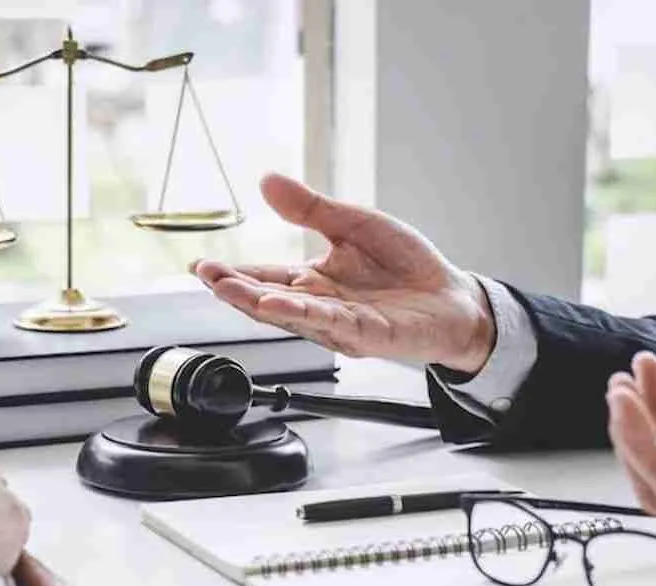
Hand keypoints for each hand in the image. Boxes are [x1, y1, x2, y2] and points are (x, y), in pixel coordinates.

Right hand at [191, 173, 495, 372]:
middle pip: (269, 299)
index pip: (264, 276)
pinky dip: (301, 314)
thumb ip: (312, 209)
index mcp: (314, 280)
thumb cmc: (406, 267)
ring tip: (230, 290)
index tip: (202, 265)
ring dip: (259, 303)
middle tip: (207, 276)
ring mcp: (341, 324)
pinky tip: (279, 304)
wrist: (453, 297)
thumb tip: (268, 181)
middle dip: (235, 289)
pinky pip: (330, 324)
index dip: (233, 273)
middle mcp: (321, 306)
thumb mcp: (356, 224)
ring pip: (292, 316)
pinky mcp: (367, 335)